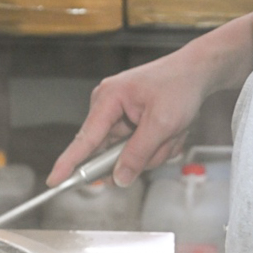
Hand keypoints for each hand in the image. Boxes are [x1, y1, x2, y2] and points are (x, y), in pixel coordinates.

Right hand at [46, 10, 252, 187]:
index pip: (85, 138)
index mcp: (108, 99)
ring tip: (173, 130)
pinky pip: (140, 148)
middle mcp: (108, 107)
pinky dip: (158, 145)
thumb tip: (119, 178)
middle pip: (110, 153)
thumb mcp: (162, 124)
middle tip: (164, 141)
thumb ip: (138, 153)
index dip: (69, 163)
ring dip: (155, 149)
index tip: (54, 181)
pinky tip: (172, 130)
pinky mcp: (131, 122)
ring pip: (130, 154)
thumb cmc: (179, 86)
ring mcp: (120, 116)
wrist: (198, 71)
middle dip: (142, 154)